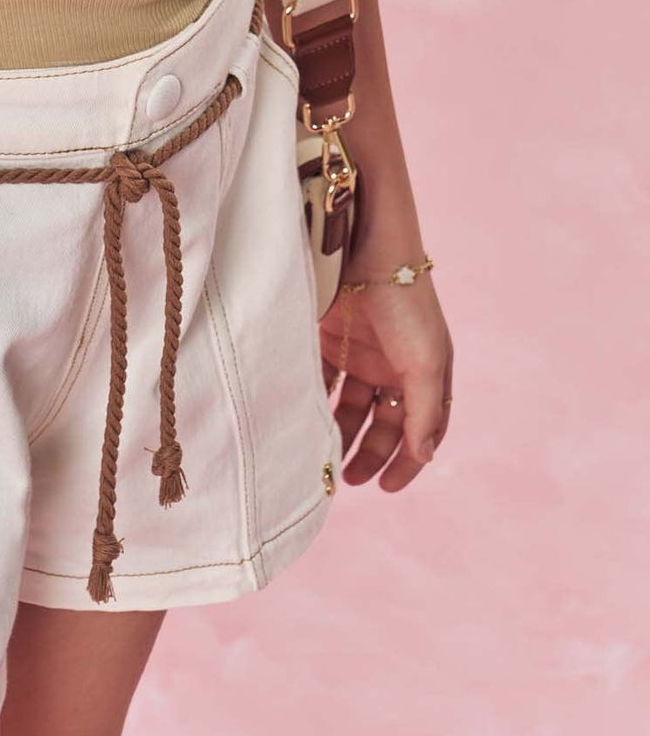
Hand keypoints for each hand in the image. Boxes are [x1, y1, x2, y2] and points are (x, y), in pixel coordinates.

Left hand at [319, 268, 453, 490]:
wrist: (366, 246)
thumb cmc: (406, 303)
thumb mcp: (425, 361)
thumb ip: (425, 412)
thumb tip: (425, 457)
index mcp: (427, 373)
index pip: (420, 429)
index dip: (406, 461)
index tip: (385, 489)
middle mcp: (396, 366)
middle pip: (384, 422)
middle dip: (370, 452)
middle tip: (349, 478)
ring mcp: (363, 352)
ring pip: (352, 405)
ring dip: (342, 431)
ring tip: (327, 456)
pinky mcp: (331, 338)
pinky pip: (324, 380)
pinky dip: (318, 401)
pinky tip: (308, 422)